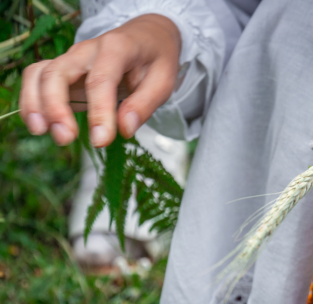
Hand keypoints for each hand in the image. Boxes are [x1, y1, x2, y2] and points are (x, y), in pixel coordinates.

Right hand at [19, 14, 180, 146]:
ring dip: (36, 104)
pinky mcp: (63, 69)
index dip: (99, 111)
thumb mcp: (164, 81)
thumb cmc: (155, 60)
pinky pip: (37, 78)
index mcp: (117, 48)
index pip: (101, 79)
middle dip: (56, 107)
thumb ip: (144, 105)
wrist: (146, 37)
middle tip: (66, 138)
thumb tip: (124, 130)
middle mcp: (87, 50)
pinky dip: (32, 100)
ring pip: (40, 74)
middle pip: (58, 73)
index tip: (101, 141)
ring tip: (42, 132)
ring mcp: (72, 58)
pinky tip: (40, 124)